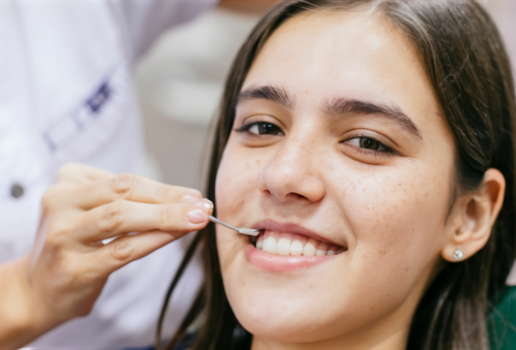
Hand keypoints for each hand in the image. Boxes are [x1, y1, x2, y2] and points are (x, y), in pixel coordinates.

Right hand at [0, 163, 211, 348]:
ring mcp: (63, 235)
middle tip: (203, 205)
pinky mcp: (74, 267)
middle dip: (169, 199)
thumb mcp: (92, 211)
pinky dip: (154, 240)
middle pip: (124, 193)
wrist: (36, 289)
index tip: (195, 195)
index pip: (125, 181)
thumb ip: (127, 201)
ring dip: (166, 216)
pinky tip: (176, 236)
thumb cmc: (75, 244)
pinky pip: (122, 249)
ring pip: (122, 218)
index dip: (165, 188)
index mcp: (67, 183)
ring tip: (196, 218)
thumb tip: (185, 199)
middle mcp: (60, 203)